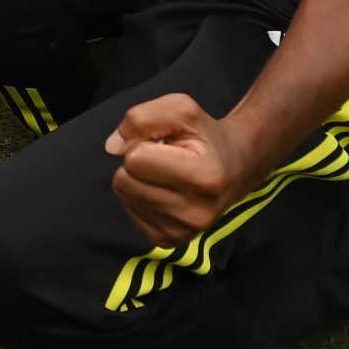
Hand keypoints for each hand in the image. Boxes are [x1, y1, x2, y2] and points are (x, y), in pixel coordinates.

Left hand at [106, 93, 253, 245]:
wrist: (235, 168)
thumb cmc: (205, 136)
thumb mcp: (180, 108)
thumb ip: (141, 118)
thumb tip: (112, 147)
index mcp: (203, 177)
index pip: (135, 159)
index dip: (143, 142)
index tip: (167, 144)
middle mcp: (195, 212)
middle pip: (125, 181)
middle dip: (137, 162)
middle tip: (165, 158)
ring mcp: (182, 232)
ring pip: (124, 196)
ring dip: (138, 179)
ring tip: (166, 173)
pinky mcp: (169, 240)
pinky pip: (129, 211)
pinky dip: (140, 196)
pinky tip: (164, 189)